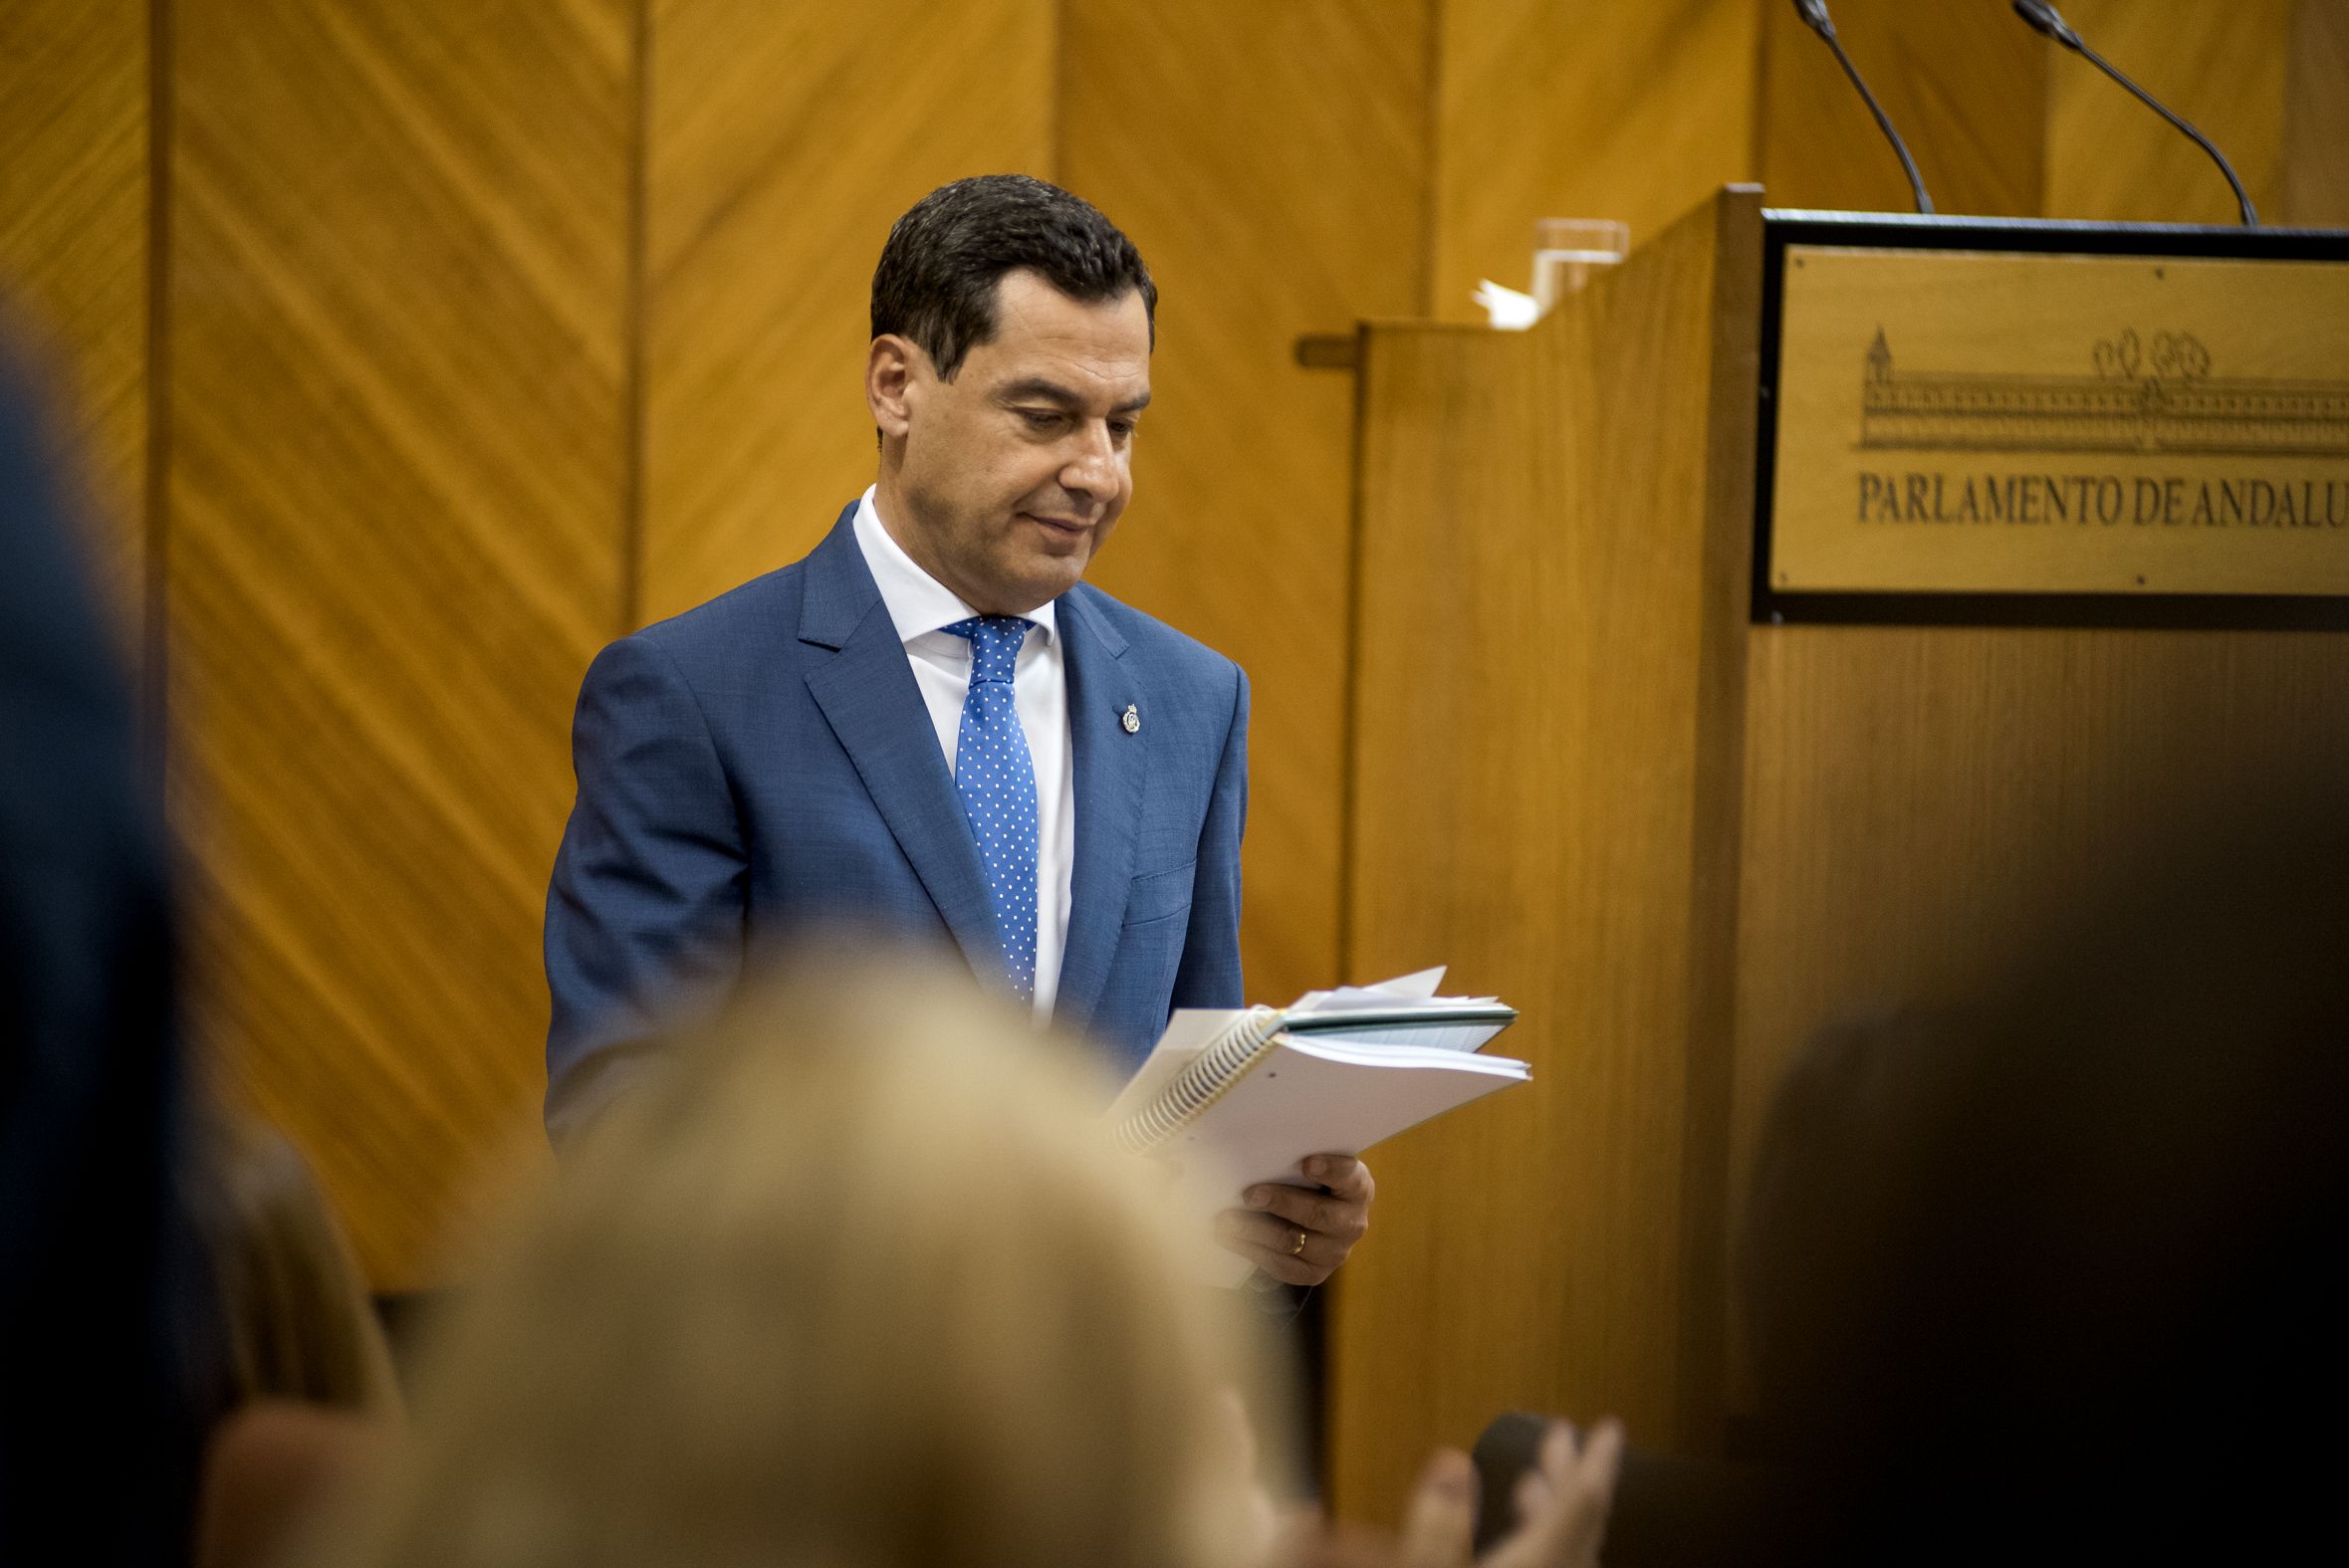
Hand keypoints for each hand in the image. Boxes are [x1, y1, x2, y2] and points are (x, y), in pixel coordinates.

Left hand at [1214, 1153, 1373, 1286]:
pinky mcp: (1316, 1273)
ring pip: (1292, 1241)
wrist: (1316, 1219)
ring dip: (1254, 1230)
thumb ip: (1295, 1160)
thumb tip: (1254, 1153)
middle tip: (1248, 1195)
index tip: (1306, 1163)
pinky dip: (1252, 1250)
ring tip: (1226, 1220)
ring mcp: (1336, 1252)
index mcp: (1358, 1188)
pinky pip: (1282, 1265)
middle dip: (1279, 1202)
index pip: (1349, 1177)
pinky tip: (1229, 1239)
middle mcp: (1352, 1222)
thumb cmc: (1307, 1182)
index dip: (1330, 1170)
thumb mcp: (1312, 1167)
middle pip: (1317, 1214)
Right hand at [1273, 1420, 1621, 1567]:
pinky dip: (1539, 1557)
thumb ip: (1433, 1531)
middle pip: (1579, 1534)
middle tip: (1559, 1441)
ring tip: (1528, 1488)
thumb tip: (1448, 1464)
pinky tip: (1512, 1555)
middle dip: (1568, 1483)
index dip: (1593, 1464)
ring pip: (1567, 1565)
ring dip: (1551, 1522)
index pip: (1581, 1509)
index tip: (1609, 1429)